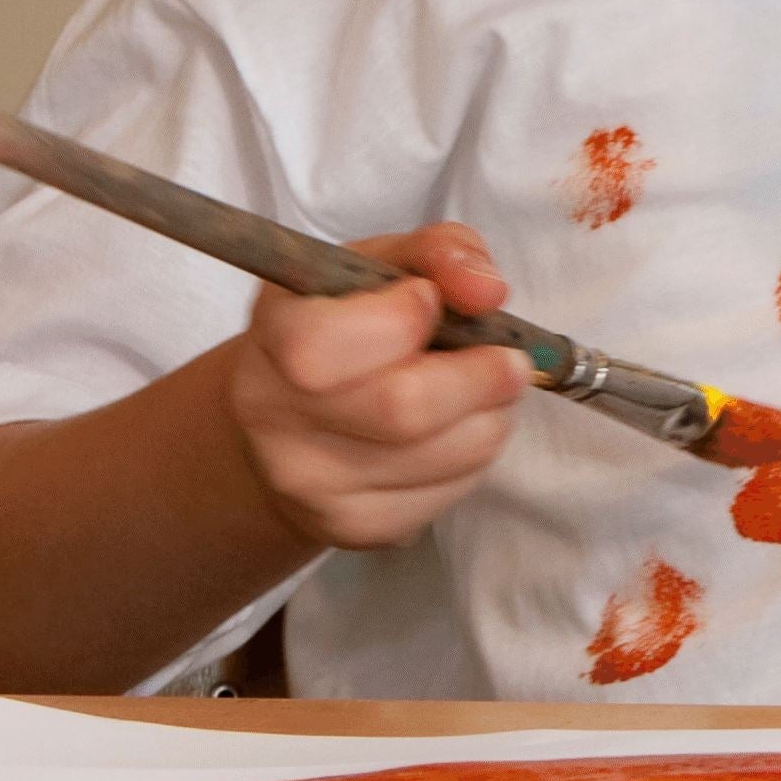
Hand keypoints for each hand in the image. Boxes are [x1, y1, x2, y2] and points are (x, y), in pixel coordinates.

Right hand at [217, 225, 531, 549]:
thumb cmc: (346, 325)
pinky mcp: (357, 527)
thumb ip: (438, 254)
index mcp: (272, 339)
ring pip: (449, 453)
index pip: (323, 346)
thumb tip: (485, 290)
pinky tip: (451, 431)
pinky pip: (453, 490)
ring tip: (477, 391)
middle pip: (401, 410)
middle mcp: (275, 419)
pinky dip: (475, 454)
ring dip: (490, 414)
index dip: (401, 319)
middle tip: (508, 359)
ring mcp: (312, 484)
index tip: (430, 300)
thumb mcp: (378, 266)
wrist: (293, 418)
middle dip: (480, 376)